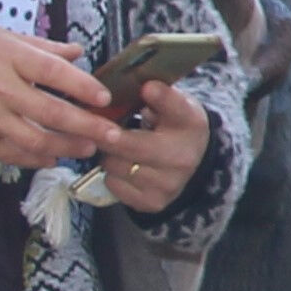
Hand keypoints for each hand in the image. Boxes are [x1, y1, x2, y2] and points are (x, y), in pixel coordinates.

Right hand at [0, 27, 122, 170]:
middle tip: (113, 135)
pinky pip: (11, 154)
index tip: (104, 98)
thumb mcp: (1, 37)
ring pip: (34, 140)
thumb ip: (42, 48)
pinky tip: (53, 159)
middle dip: (86, 126)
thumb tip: (78, 52)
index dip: (81, 86)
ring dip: (66, 147)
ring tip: (88, 149)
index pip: (52, 72)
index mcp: (7, 57)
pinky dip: (35, 160)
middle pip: (51, 112)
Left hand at [98, 85, 215, 212]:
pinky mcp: (152, 203)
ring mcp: (168, 184)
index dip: (160, 97)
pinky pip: (112, 184)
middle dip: (106, 134)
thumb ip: (157, 95)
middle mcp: (182, 157)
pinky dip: (111, 174)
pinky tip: (122, 165)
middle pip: (128, 144)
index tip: (147, 88)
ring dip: (108, 154)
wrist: (194, 165)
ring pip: (114, 165)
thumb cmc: (174, 127)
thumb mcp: (173, 105)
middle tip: (95, 126)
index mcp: (190, 123)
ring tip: (115, 147)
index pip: (176, 107)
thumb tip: (142, 87)